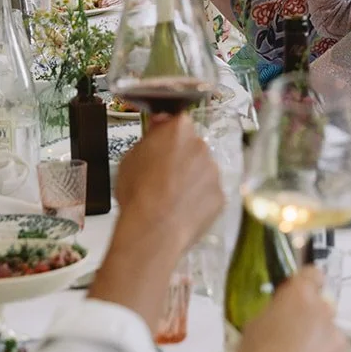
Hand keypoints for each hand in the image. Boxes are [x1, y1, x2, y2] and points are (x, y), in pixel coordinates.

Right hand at [113, 112, 223, 253]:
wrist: (154, 229)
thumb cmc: (139, 193)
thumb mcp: (130, 157)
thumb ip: (149, 138)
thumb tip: (156, 131)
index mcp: (179, 129)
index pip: (176, 123)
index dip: (167, 136)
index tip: (160, 145)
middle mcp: (201, 145)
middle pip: (192, 146)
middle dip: (180, 158)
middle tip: (163, 176)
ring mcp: (213, 171)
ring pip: (202, 171)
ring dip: (191, 180)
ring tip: (170, 198)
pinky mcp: (220, 195)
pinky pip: (209, 193)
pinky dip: (199, 200)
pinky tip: (182, 210)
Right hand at [235, 270, 346, 351]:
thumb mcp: (253, 326)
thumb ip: (274, 310)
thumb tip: (280, 309)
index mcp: (299, 295)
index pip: (313, 273)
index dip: (306, 283)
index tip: (300, 292)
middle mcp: (323, 310)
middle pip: (321, 305)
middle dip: (310, 317)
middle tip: (293, 335)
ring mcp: (336, 336)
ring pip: (328, 332)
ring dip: (318, 341)